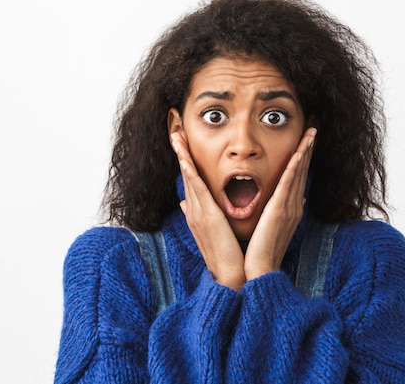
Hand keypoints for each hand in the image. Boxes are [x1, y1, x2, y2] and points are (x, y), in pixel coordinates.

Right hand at [171, 132, 246, 289]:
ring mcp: (197, 212)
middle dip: (180, 152)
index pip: (190, 180)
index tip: (182, 144)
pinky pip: (195, 187)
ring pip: (188, 176)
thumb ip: (202, 214)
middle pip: (185, 174)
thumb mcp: (212, 231)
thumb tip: (185, 203)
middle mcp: (194, 210)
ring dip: (182, 155)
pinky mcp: (205, 215)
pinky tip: (185, 156)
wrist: (230, 274)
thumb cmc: (227, 254)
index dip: (185, 161)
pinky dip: (189, 170)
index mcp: (198, 212)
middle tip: (174, 131)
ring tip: (176, 136)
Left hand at [243, 127, 316, 280]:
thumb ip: (270, 211)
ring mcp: (289, 207)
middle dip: (308, 149)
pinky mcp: (280, 210)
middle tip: (313, 128)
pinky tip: (300, 151)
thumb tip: (273, 200)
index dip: (302, 158)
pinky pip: (290, 183)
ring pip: (299, 172)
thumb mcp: (266, 227)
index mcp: (289, 209)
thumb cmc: (258, 252)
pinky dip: (296, 165)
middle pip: (303, 171)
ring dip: (305, 151)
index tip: (304, 141)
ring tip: (311, 132)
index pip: (297, 178)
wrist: (259, 271)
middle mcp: (293, 206)